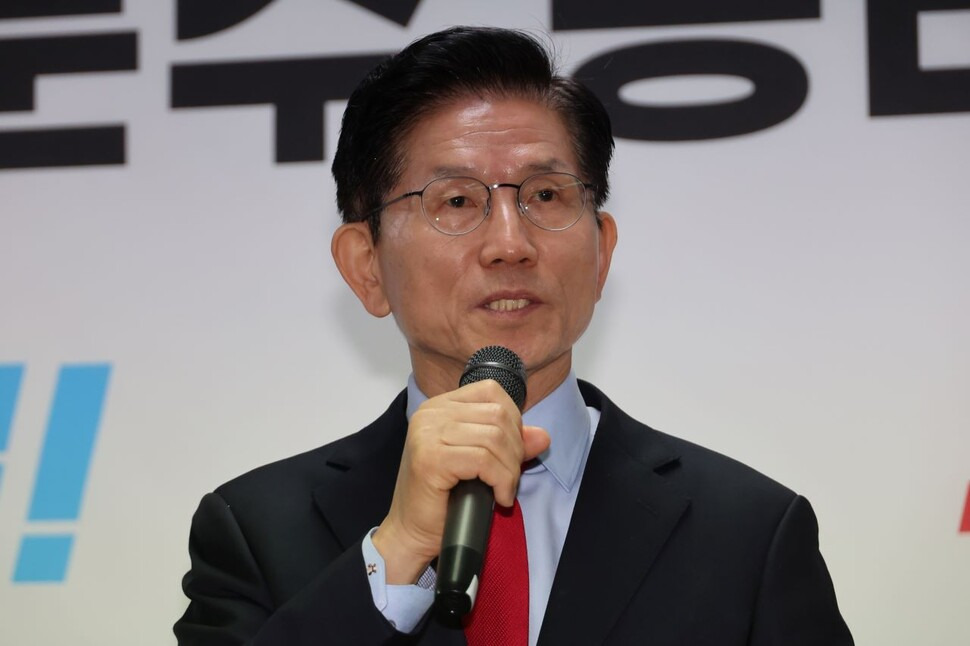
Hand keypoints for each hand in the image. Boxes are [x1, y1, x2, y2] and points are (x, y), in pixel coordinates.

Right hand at [372, 379, 549, 583]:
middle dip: (515, 449)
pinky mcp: (430, 458)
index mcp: (440, 406)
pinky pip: (483, 460)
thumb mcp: (481, 463)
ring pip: (494, 437)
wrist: (411, 532)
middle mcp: (430, 413)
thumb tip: (542, 436)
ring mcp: (427, 433)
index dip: (513, 420)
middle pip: (497, 414)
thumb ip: (509, 444)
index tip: (510, 452)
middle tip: (508, 478)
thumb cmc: (443, 499)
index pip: (491, 391)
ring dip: (509, 469)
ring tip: (503, 489)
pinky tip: (499, 497)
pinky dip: (501, 480)